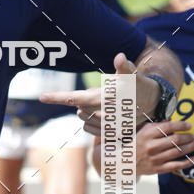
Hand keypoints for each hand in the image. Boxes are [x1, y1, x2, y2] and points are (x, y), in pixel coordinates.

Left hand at [39, 53, 162, 134]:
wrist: (153, 105)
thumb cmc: (138, 85)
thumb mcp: (132, 75)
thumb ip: (124, 67)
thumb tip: (119, 57)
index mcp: (104, 99)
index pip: (75, 97)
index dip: (57, 97)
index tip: (41, 96)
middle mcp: (103, 115)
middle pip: (79, 107)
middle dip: (85, 101)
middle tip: (103, 95)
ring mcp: (106, 127)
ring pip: (83, 118)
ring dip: (88, 111)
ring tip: (106, 105)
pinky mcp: (108, 136)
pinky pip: (88, 129)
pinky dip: (91, 122)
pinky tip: (104, 116)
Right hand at [136, 120, 193, 174]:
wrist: (125, 163)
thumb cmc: (136, 145)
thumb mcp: (143, 131)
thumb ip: (157, 126)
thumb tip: (173, 124)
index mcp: (147, 135)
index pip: (168, 127)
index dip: (181, 125)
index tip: (188, 126)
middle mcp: (151, 146)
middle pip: (175, 140)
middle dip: (189, 137)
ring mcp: (155, 158)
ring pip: (178, 151)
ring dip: (191, 147)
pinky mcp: (158, 168)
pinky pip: (176, 165)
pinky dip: (187, 162)